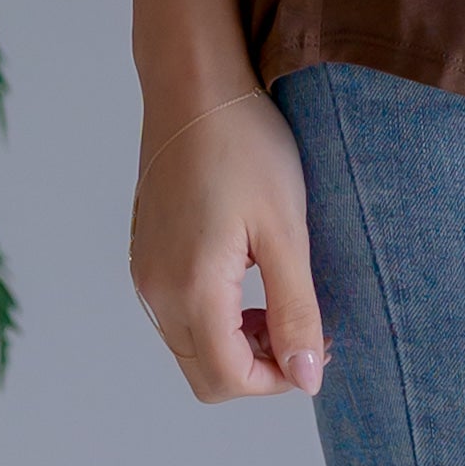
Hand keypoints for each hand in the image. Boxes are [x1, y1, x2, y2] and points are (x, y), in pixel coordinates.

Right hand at [128, 85, 328, 398]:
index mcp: (191, 288)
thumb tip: (307, 378)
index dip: (278, 379)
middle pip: (205, 374)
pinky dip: (216, 318)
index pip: (228, 379)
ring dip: (238, 344)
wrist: (195, 86)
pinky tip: (248, 277)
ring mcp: (146, 273)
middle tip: (304, 328)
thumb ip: (296, 312)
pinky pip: (178, 314)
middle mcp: (157, 290)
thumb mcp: (286, 232)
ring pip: (191, 347)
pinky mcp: (146, 255)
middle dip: (258, 368)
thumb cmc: (246, 147)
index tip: (318, 347)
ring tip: (280, 301)